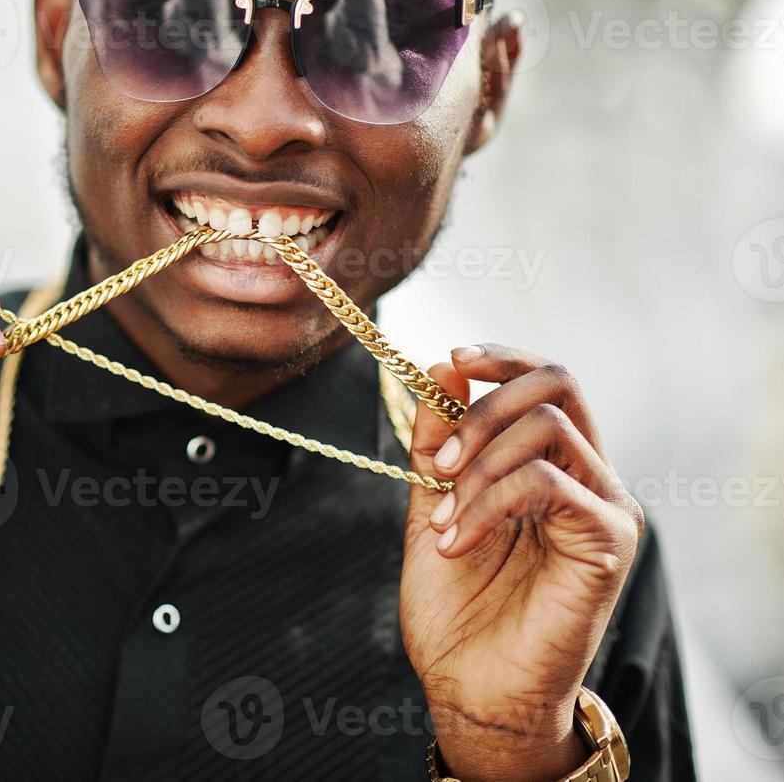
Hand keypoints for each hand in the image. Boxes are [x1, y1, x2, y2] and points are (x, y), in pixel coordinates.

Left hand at [400, 345, 643, 780]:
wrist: (470, 686)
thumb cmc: (456, 606)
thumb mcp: (431, 503)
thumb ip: (439, 441)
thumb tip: (442, 364)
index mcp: (550, 463)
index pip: (546, 378)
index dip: (501, 356)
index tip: (451, 357)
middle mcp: (589, 475)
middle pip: (559, 383)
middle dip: (486, 403)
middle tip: (440, 462)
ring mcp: (605, 506)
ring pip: (549, 427)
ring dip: (478, 464)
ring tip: (443, 519)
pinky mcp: (609, 541)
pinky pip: (547, 481)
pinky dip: (488, 501)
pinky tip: (456, 538)